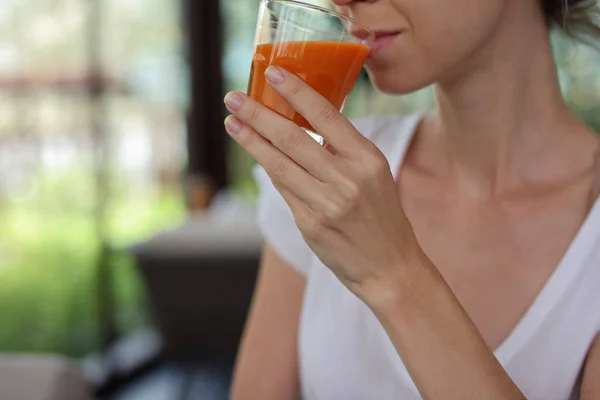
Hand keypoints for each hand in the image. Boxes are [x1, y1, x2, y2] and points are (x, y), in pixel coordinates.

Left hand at [223, 67, 424, 304]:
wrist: (389, 267)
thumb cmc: (382, 216)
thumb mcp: (375, 174)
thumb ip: (343, 150)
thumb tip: (300, 125)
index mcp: (367, 159)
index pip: (326, 115)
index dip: (296, 92)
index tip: (273, 74)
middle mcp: (346, 179)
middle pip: (292, 138)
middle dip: (258, 114)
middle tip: (234, 98)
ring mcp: (326, 203)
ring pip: (279, 164)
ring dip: (251, 141)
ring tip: (232, 123)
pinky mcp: (309, 224)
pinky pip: (283, 189)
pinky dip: (269, 168)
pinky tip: (256, 153)